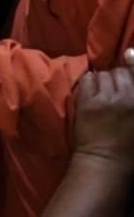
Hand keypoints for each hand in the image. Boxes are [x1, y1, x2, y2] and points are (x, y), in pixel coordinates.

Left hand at [71, 51, 133, 170]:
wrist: (106, 163)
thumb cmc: (129, 149)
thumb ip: (132, 97)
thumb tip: (129, 78)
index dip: (133, 61)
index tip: (130, 54)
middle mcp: (128, 98)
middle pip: (121, 72)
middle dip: (119, 77)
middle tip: (116, 88)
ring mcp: (107, 99)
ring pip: (104, 75)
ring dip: (104, 80)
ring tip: (104, 91)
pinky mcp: (88, 102)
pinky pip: (88, 80)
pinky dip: (89, 83)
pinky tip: (92, 92)